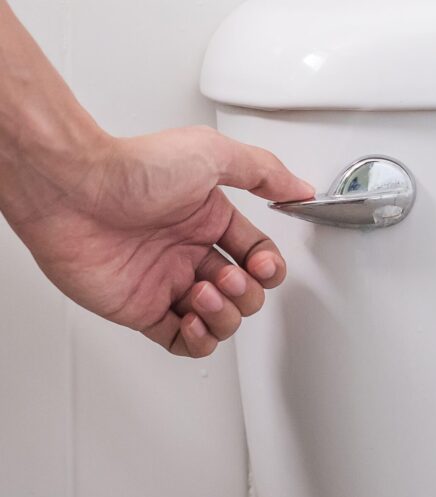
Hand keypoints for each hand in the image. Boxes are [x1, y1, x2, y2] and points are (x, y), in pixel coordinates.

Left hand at [4, 125, 313, 357]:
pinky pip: (183, 342)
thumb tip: (300, 189)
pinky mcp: (142, 309)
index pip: (258, 254)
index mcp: (210, 219)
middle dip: (246, 292)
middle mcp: (190, 251)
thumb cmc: (135, 168)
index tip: (262, 264)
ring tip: (202, 293)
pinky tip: (193, 319)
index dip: (268, 266)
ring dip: (224, 314)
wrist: (76, 192)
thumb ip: (264, 172)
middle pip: (245, 292)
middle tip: (226, 277)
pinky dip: (199, 339)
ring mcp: (167, 282)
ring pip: (220, 320)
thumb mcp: (215, 154)